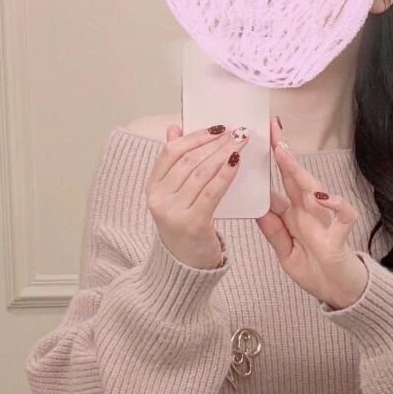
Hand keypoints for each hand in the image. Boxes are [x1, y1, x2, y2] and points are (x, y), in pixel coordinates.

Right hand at [145, 123, 248, 269]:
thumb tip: (175, 128)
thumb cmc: (184, 225)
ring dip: (223, 154)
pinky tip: (237, 163)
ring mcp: (173, 212)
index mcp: (152, 188)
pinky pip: (212, 192)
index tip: (217, 128)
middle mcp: (158, 199)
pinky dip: (226, 175)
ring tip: (240, 144)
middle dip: (215, 143)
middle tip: (236, 132)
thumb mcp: (173, 195)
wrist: (185, 265)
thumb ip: (173, 163)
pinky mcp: (192, 224)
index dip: (195, 136)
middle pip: (189, 161)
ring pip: (201, 174)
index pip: (172, 152)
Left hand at [255, 118, 368, 308]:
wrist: (340, 295)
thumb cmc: (315, 271)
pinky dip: (336, 205)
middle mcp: (310, 214)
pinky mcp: (339, 238)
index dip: (269, 163)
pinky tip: (323, 196)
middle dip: (283, 153)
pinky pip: (343, 216)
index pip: (280, 183)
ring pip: (314, 190)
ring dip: (298, 171)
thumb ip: (273, 229)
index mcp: (295, 215)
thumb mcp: (285, 251)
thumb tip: (256, 206)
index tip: (257, 140)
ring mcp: (326, 223)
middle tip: (271, 129)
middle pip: (295, 178)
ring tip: (283, 152)